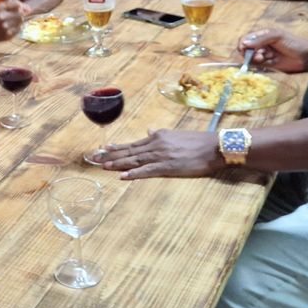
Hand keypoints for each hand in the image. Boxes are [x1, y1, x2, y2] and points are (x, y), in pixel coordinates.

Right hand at [0, 0, 25, 42]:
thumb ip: (6, 5)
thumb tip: (20, 4)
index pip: (16, 4)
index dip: (22, 4)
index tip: (24, 6)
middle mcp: (2, 17)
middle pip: (20, 12)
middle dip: (23, 12)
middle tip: (24, 13)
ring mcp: (5, 27)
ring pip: (21, 21)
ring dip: (21, 19)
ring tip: (18, 20)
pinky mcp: (8, 36)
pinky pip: (19, 29)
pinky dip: (19, 27)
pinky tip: (16, 26)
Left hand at [98, 130, 221, 178]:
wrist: (213, 146)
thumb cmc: (198, 141)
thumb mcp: (175, 134)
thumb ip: (160, 134)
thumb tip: (149, 131)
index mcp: (157, 136)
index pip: (133, 143)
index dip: (117, 147)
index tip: (103, 148)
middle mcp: (155, 144)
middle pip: (129, 151)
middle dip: (110, 155)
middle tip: (94, 158)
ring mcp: (160, 155)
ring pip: (134, 160)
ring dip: (117, 164)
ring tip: (103, 166)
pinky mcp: (168, 167)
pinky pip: (147, 171)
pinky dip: (134, 173)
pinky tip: (123, 176)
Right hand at [238, 29, 307, 72]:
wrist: (306, 57)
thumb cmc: (293, 43)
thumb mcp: (276, 36)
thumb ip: (260, 39)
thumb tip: (244, 44)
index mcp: (262, 35)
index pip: (246, 39)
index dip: (243, 44)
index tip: (244, 49)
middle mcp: (261, 45)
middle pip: (246, 49)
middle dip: (249, 53)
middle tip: (259, 55)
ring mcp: (265, 55)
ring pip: (251, 58)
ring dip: (256, 58)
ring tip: (265, 58)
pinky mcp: (268, 65)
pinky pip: (258, 65)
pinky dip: (261, 64)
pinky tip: (270, 61)